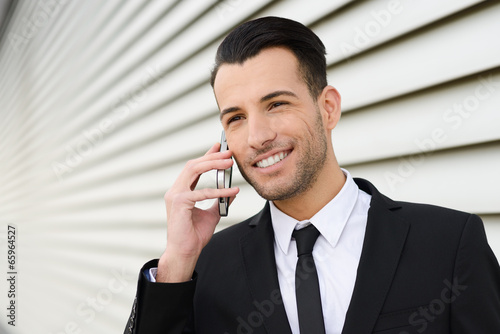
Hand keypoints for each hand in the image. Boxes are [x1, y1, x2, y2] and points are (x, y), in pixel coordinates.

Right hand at [157, 143, 238, 281]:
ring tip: (229, 163)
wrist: (186, 252)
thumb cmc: (194, 235)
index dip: (207, 156)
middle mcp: (175, 190)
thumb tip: (232, 193)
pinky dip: (219, 191)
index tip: (219, 147)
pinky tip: (233, 192)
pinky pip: (203, 193)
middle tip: (228, 153)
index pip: (194, 168)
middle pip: (194, 165)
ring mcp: (175, 195)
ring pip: (194, 171)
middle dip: (212, 157)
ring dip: (213, 164)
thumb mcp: (212, 214)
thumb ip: (219, 202)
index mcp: (181, 191)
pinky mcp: (180, 203)